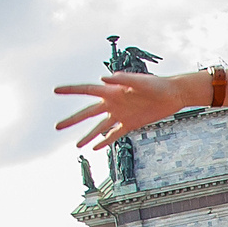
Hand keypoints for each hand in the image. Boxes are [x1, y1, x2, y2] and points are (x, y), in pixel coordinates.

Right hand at [54, 71, 199, 150]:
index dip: (71, 90)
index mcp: (112, 91)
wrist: (172, 95)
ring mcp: (121, 114)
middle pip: (88, 113)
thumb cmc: (157, 84)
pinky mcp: (130, 124)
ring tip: (76, 145)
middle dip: (72, 120)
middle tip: (57, 126)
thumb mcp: (141, 81)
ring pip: (99, 128)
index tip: (55, 90)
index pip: (87, 90)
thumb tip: (104, 77)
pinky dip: (105, 141)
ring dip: (88, 136)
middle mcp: (113, 103)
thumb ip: (123, 79)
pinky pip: (115, 134)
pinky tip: (96, 149)